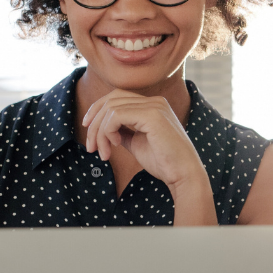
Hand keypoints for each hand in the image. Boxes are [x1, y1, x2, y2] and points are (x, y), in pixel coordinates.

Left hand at [82, 89, 206, 192]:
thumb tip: (104, 129)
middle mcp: (154, 101)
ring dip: (100, 132)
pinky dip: (108, 131)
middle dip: (95, 123)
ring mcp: (154, 106)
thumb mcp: (137, 143)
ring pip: (111, 108)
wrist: (183, 175)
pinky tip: (115, 146)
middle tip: (91, 147)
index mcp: (153, 105)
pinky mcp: (152, 115)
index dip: (98, 111)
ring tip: (103, 153)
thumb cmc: (164, 162)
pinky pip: (117, 115)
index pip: (117, 97)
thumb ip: (123, 132)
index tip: (88, 130)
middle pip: (111, 99)